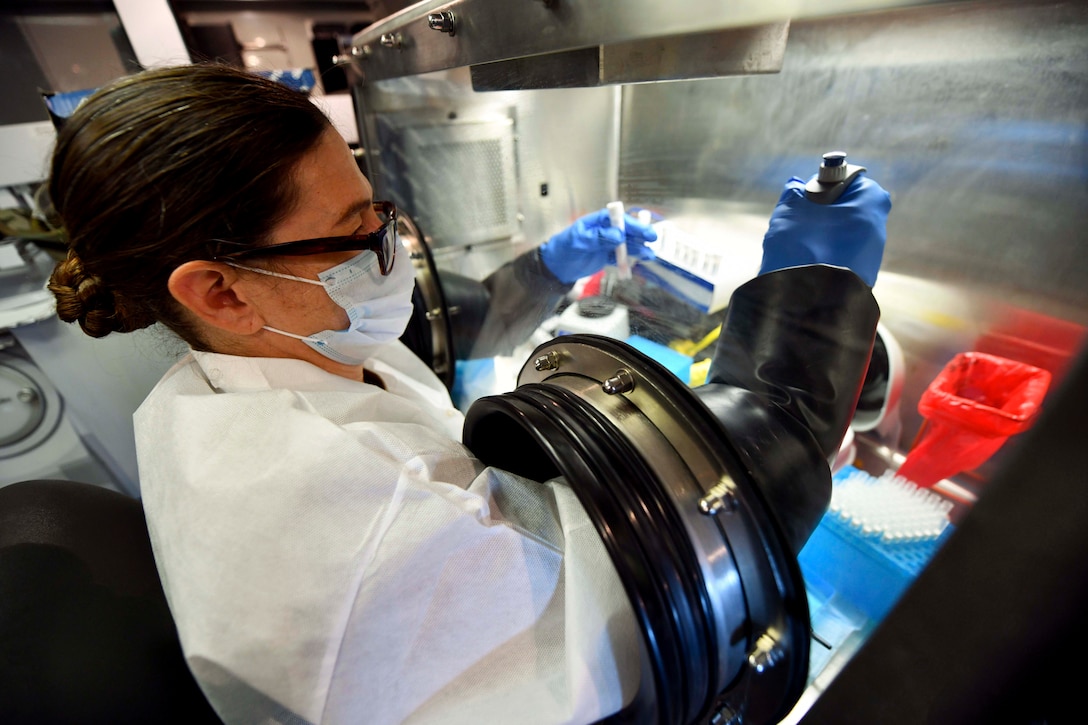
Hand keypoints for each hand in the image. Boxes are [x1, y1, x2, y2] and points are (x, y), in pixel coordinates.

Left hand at [540, 208, 657, 283]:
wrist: (556, 267)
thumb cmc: (564, 249)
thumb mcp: (579, 241)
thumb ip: (599, 237)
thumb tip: (619, 235)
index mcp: (597, 222)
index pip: (618, 220)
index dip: (632, 224)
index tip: (643, 230)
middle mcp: (604, 231)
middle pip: (626, 231)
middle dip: (639, 234)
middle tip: (652, 239)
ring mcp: (606, 243)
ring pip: (626, 244)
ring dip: (638, 248)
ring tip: (649, 254)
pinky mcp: (606, 256)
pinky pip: (621, 256)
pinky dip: (629, 259)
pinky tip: (639, 261)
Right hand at [758, 173, 890, 286]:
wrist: (809, 303)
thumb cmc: (802, 248)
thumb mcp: (790, 212)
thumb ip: (793, 193)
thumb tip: (797, 186)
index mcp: (870, 203)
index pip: (853, 179)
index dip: (828, 183)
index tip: (810, 195)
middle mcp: (878, 228)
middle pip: (850, 207)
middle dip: (825, 211)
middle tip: (802, 219)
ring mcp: (872, 256)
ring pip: (845, 233)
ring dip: (824, 234)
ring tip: (801, 244)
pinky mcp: (863, 278)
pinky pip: (844, 256)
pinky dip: (827, 255)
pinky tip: (808, 263)